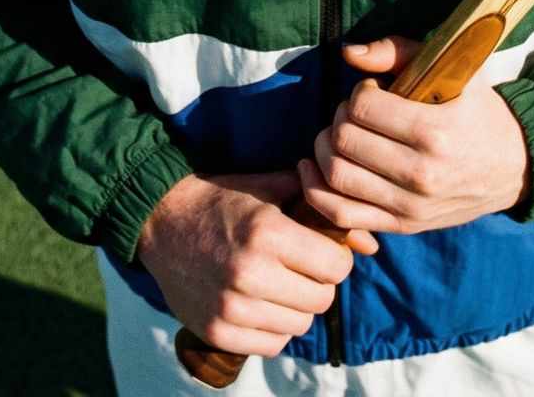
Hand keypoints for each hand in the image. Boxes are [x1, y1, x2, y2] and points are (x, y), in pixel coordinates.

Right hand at [136, 170, 377, 356]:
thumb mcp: (273, 188)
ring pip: (299, 326)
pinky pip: (271, 345)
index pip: (336, 267)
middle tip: (301, 269)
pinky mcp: (216, 331)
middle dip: (319, 284)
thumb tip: (372, 242)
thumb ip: (323, 208)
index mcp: (268, 232)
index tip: (322, 250)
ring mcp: (231, 307)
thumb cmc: (224, 199)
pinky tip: (260, 304)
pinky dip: (273, 329)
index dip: (336, 258)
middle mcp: (250, 272)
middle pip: (322, 300)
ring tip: (279, 284)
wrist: (161, 219)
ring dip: (297, 309)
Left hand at [298, 36, 530, 234]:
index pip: (363, 107)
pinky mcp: (403, 226)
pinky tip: (312, 168)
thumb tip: (349, 53)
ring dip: (326, 148)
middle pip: (345, 141)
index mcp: (436, 131)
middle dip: (340, 117)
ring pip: (337, 176)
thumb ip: (400, 52)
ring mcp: (411, 206)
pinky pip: (342, 215)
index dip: (359, 91)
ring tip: (343, 134)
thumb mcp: (456, 71)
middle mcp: (422, 174)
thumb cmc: (479, 111)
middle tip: (356, 112)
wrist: (515, 167)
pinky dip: (315, 191)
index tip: (374, 91)